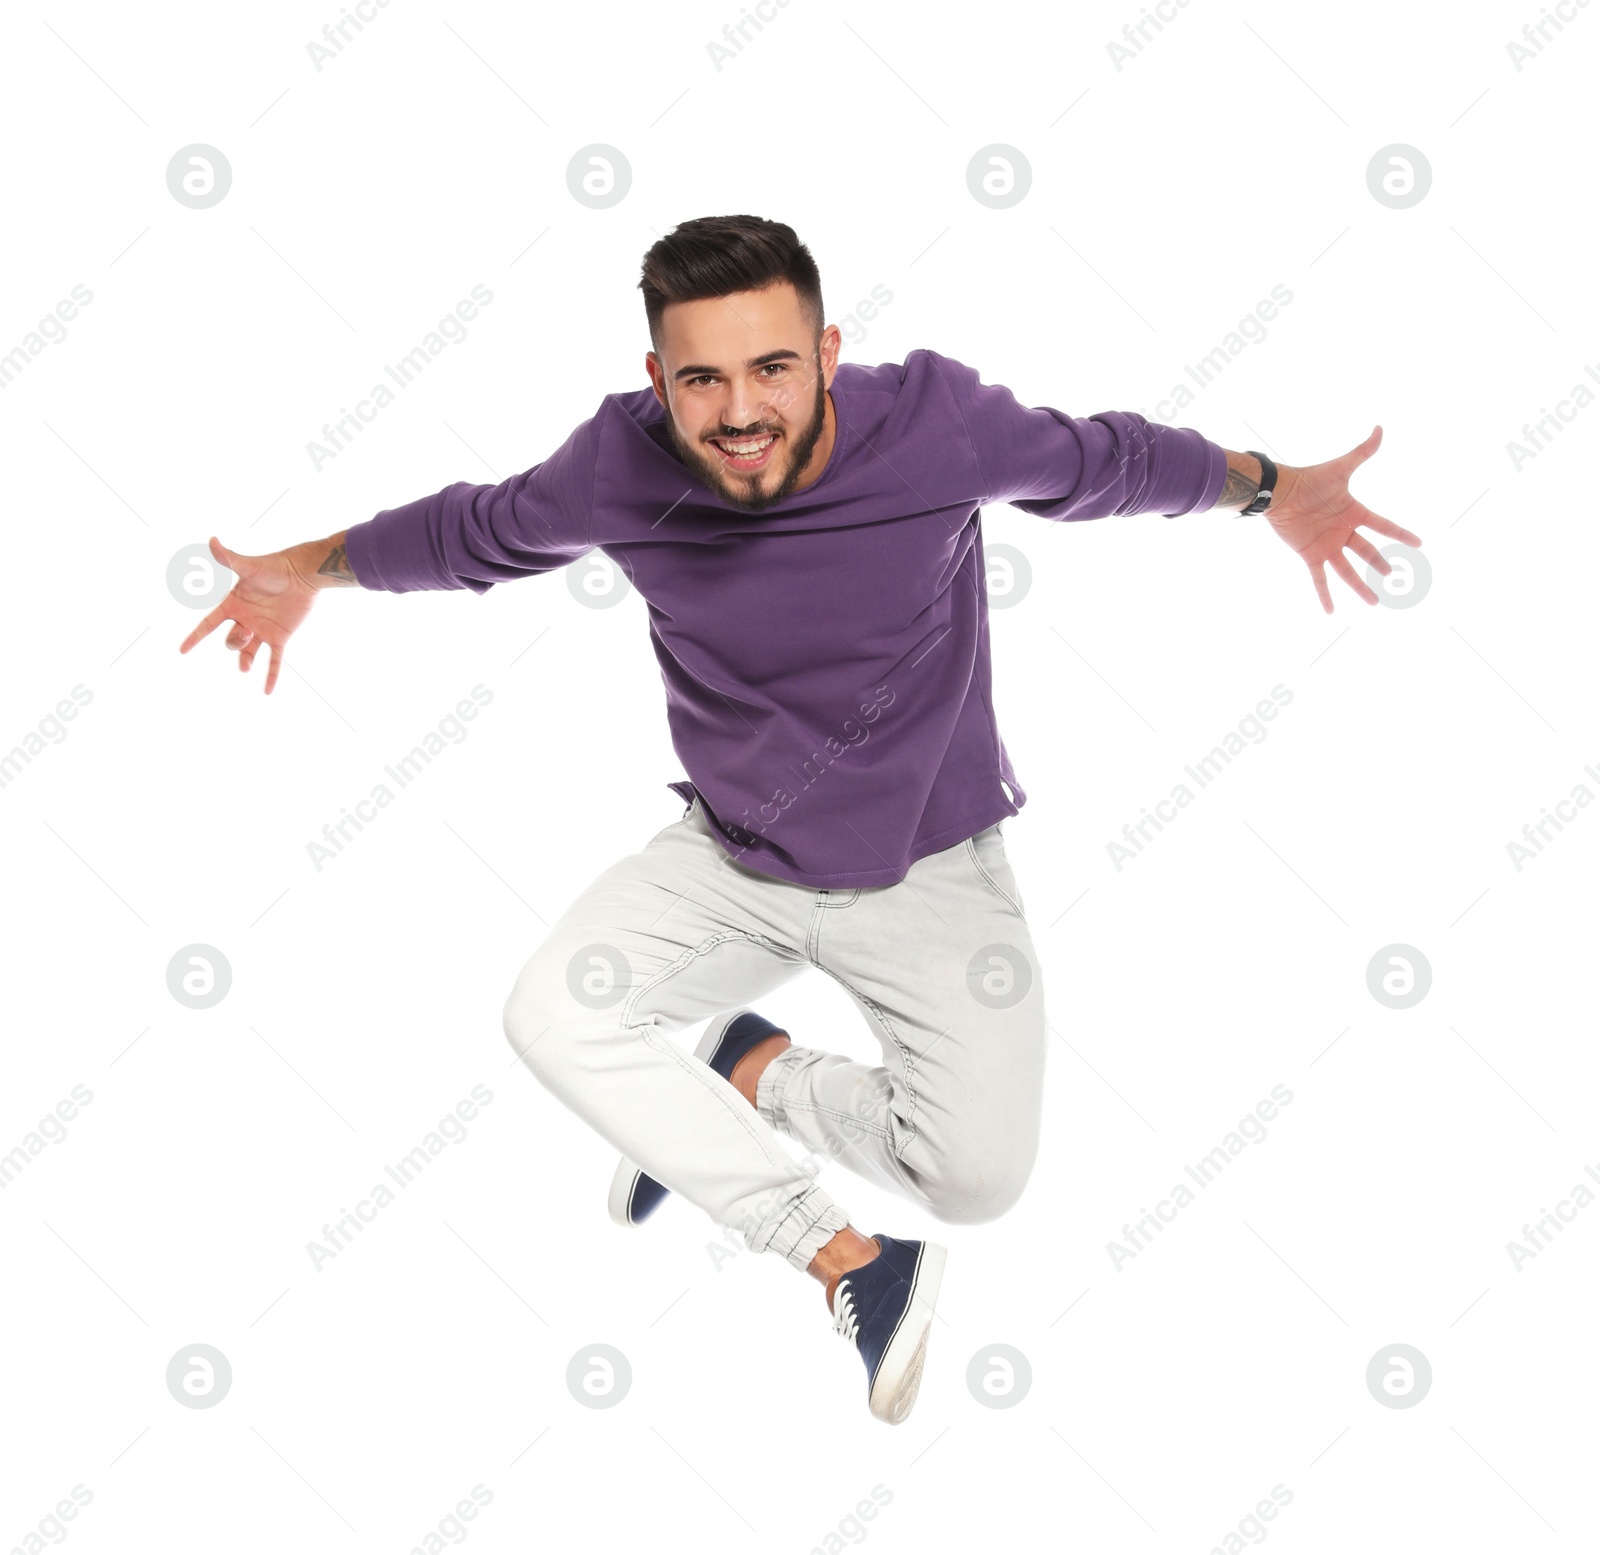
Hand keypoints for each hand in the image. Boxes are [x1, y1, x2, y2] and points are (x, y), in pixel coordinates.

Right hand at [177, 536, 319, 693]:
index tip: (182, 651)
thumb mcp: (248, 567)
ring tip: (246, 669)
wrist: (302, 574)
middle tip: (246, 633)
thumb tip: (212, 540)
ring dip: (246, 662)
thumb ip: (229, 559)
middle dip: (234, 642)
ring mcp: (262, 629)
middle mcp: (244, 619)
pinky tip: (267, 692)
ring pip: (248, 652)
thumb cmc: (274, 567)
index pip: (208, 624)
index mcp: (232, 605)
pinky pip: (274, 660)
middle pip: (231, 640)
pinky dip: (271, 675)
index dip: (195, 637)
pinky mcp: (280, 636)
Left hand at [1265, 427, 1421, 612]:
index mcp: (1354, 513)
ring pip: (1347, 570)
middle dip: (1381, 564)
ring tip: (1374, 603)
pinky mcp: (1310, 554)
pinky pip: (1319, 578)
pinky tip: (1330, 612)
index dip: (1400, 533)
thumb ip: (1362, 452)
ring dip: (1360, 587)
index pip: (1383, 525)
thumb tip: (1380, 429)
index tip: (1419, 543)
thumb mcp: (1341, 468)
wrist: (1281, 492)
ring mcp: (1327, 545)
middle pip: (1367, 551)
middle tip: (1394, 576)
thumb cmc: (1310, 479)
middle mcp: (1343, 531)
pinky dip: (1324, 594)